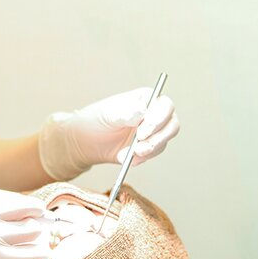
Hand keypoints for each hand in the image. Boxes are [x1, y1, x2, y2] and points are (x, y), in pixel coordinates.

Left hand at [38, 87, 179, 180]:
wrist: (85, 141)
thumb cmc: (96, 119)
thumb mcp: (107, 113)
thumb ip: (124, 113)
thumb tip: (140, 112)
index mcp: (146, 98)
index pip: (165, 105)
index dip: (158, 119)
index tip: (142, 132)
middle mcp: (154, 113)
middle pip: (171, 124)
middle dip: (157, 138)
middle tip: (139, 147)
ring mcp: (153, 132)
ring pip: (164, 141)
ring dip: (150, 150)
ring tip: (131, 155)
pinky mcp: (148, 148)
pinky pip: (153, 154)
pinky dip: (141, 159)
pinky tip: (127, 160)